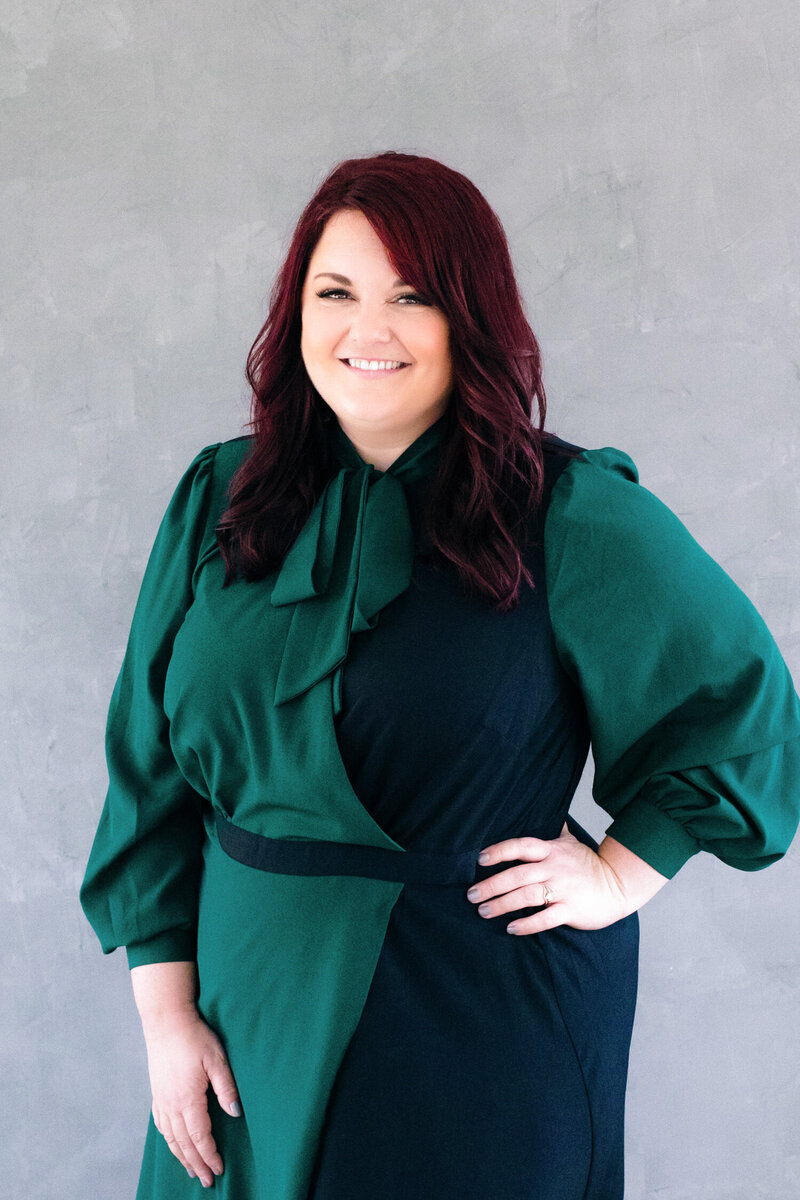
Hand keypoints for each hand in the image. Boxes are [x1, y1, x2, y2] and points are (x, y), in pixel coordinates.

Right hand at [141, 1009, 241, 1187]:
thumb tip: (235, 1113)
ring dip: (182, 1157)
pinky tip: (174, 1145)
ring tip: (192, 1171)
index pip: (200, 1137)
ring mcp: (161, 1100)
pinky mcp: (157, 1093)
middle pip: (184, 1143)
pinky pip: (161, 1125)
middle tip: (207, 1181)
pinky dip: (169, 1141)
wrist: (166, 1022)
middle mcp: (171, 1104)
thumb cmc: (194, 1037)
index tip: (218, 1169)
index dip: (210, 1155)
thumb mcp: (217, 1059)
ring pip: (171, 1138)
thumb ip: (227, 1088)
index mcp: (188, 1099)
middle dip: (197, 1163)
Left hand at [467, 823, 667, 934]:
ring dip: (502, 905)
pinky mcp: (571, 910)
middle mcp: (555, 868)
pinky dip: (527, 924)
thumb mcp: (571, 843)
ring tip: (484, 911)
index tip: (481, 858)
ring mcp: (563, 890)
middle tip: (472, 895)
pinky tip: (511, 928)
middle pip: (517, 874)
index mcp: (552, 850)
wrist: (619, 885)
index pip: (521, 846)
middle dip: (491, 885)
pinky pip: (545, 919)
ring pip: (526, 896)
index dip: (500, 851)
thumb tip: (548, 812)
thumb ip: (555, 832)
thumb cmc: (589, 865)